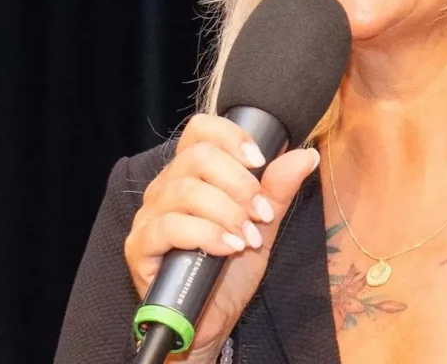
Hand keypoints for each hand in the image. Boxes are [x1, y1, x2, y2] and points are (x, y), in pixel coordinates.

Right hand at [124, 113, 319, 362]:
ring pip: (185, 192)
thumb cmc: (232, 265)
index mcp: (192, 172)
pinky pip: (168, 228)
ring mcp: (150, 215)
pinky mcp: (140, 247)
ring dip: (227, 212)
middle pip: (197, 157)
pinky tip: (229, 248)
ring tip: (249, 237)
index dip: (231, 136)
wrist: (213, 318)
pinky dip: (206, 235)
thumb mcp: (263, 223)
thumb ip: (279, 188)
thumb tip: (306, 155)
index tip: (260, 160)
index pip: (201, 130)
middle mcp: (167, 187)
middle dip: (239, 183)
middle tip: (261, 212)